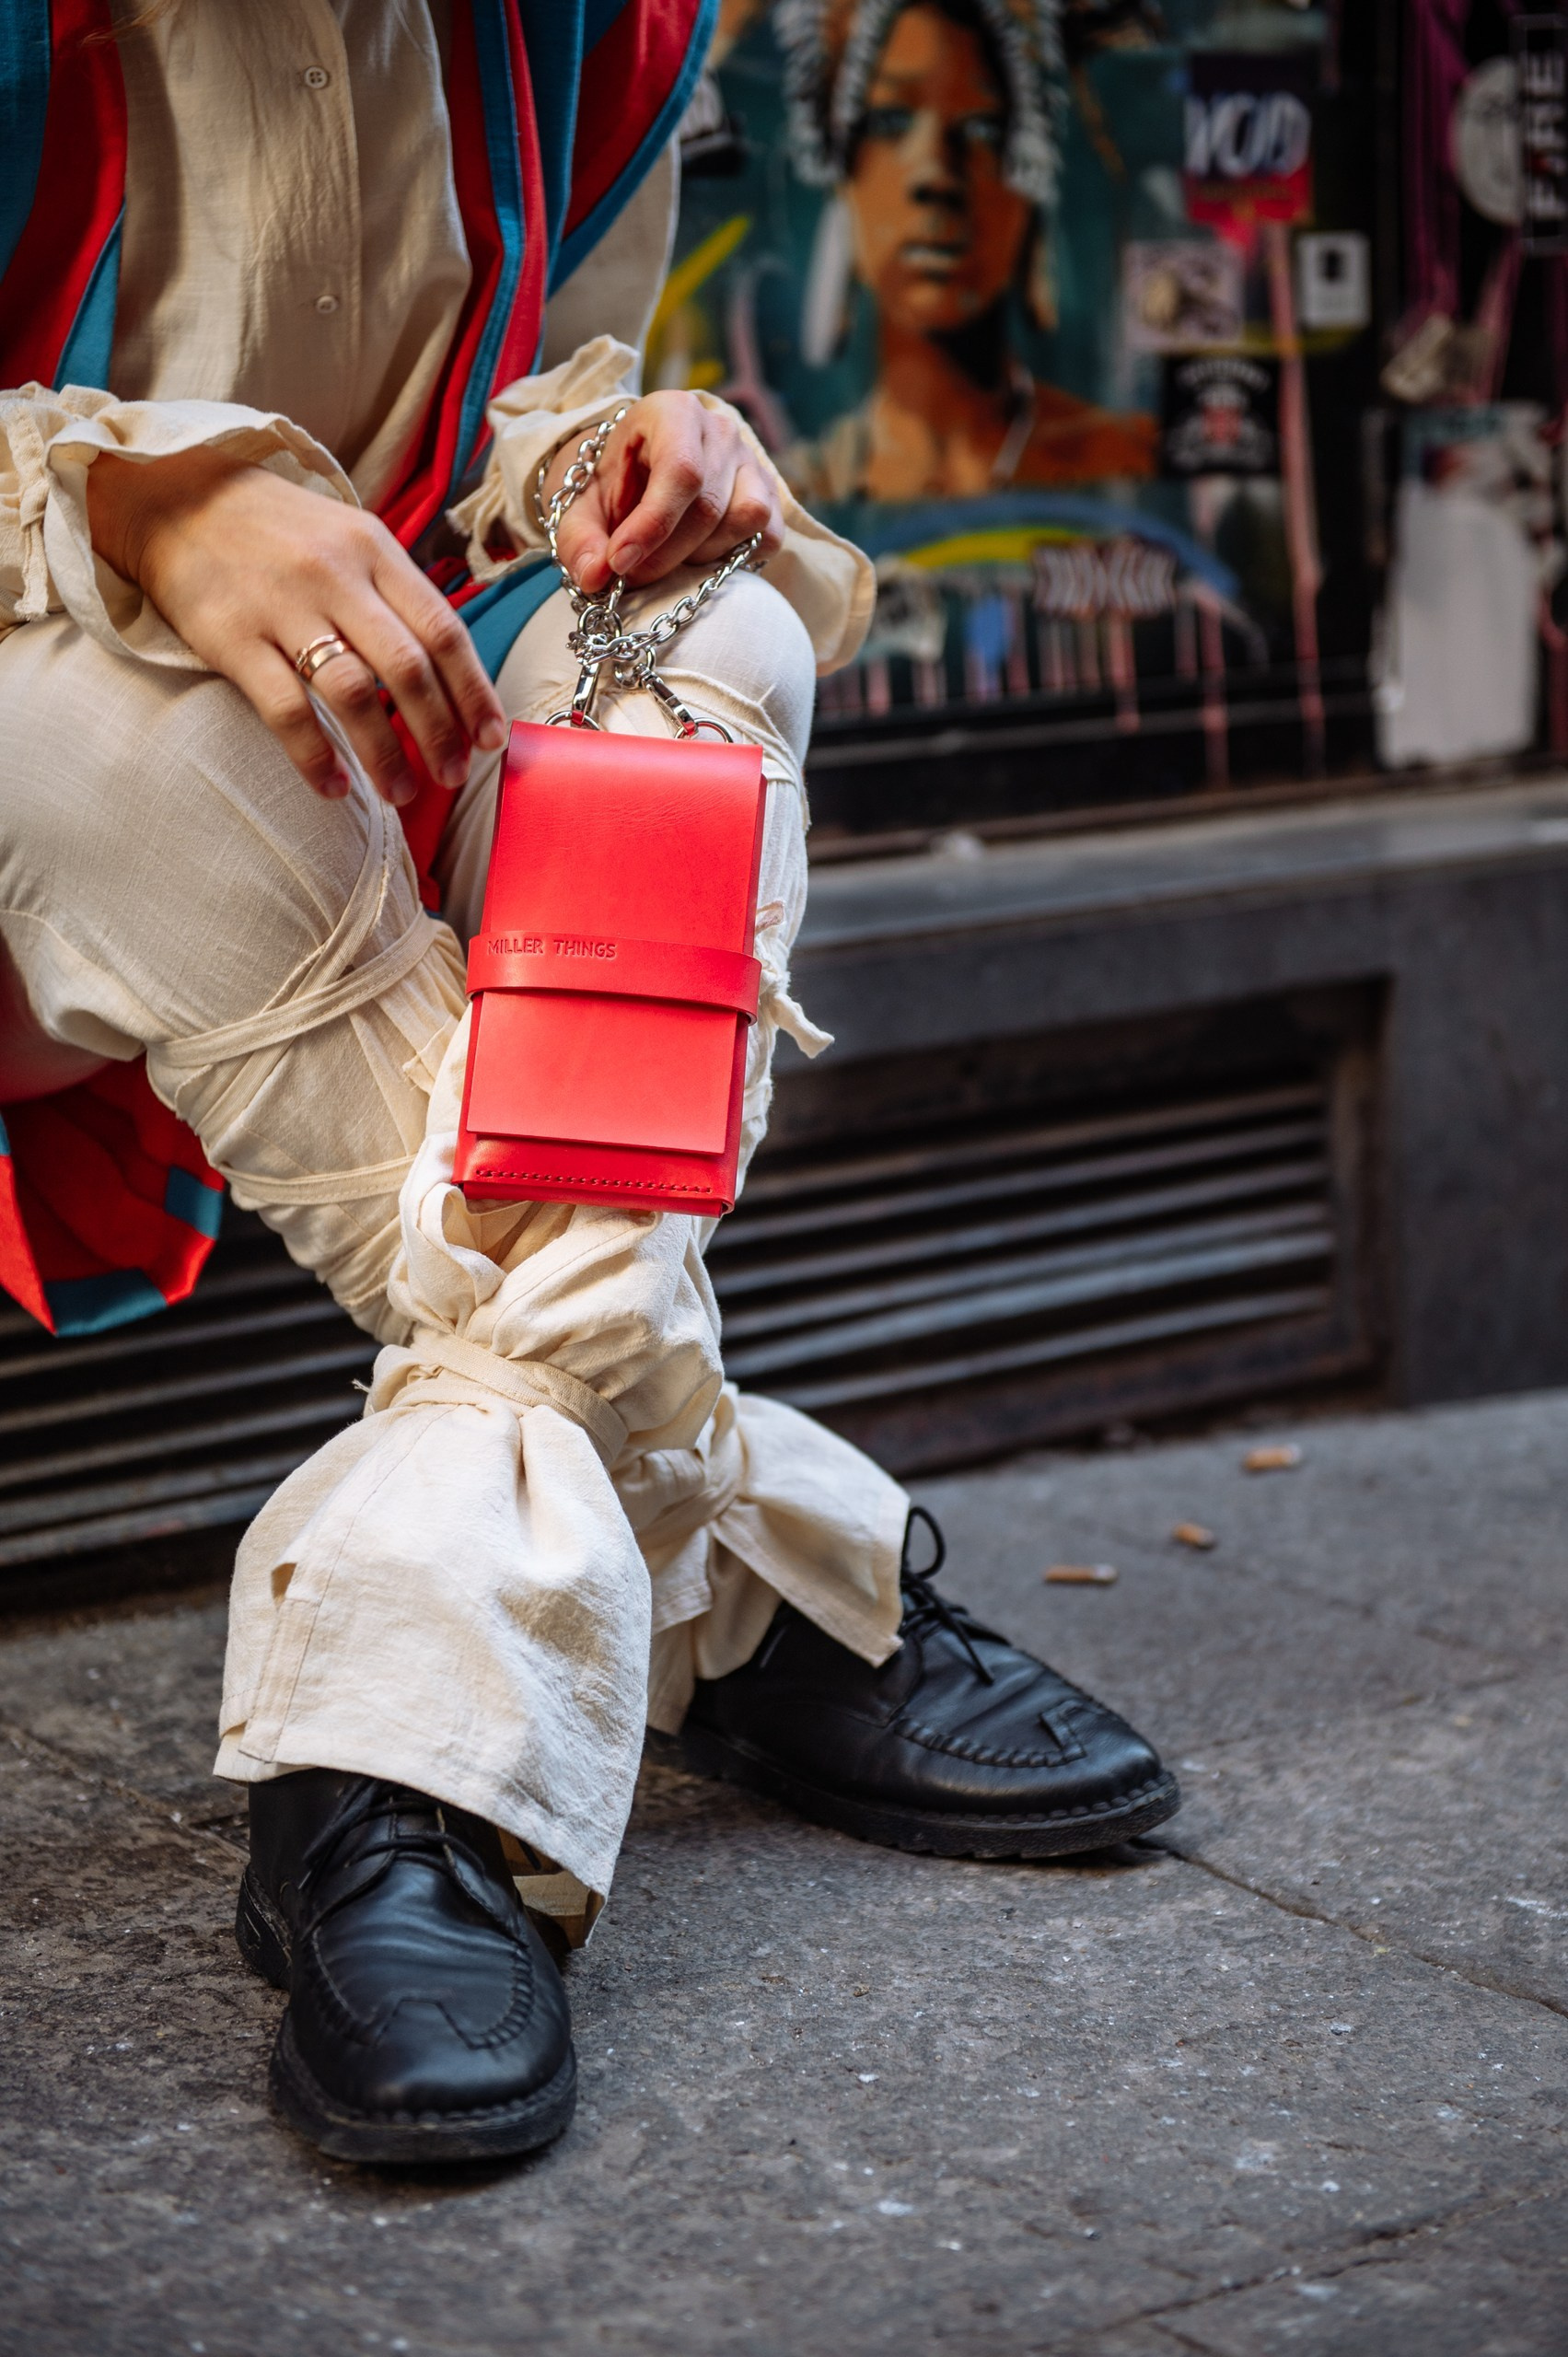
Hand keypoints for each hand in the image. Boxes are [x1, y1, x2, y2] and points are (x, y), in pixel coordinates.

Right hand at [87, 448, 506, 804]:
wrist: (174, 498)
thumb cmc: (275, 529)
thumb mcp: (348, 536)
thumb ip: (395, 594)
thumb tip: (449, 671)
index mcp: (374, 551)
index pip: (443, 629)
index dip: (473, 692)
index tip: (491, 740)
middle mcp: (334, 575)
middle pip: (407, 667)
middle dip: (439, 732)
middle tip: (453, 776)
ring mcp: (282, 606)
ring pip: (353, 693)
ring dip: (384, 754)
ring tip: (400, 793)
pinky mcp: (232, 637)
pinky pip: (286, 709)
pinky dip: (315, 755)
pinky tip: (334, 786)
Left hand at [545, 391, 783, 595]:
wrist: (637, 472)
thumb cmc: (611, 484)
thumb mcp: (581, 506)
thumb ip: (579, 540)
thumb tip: (594, 577)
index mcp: (671, 412)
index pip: (680, 470)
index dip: (652, 525)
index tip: (619, 562)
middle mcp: (719, 429)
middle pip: (708, 506)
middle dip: (665, 554)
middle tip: (631, 574)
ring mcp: (751, 460)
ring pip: (744, 519)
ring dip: (701, 555)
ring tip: (666, 556)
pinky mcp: (770, 494)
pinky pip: (768, 535)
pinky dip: (734, 556)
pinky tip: (699, 555)